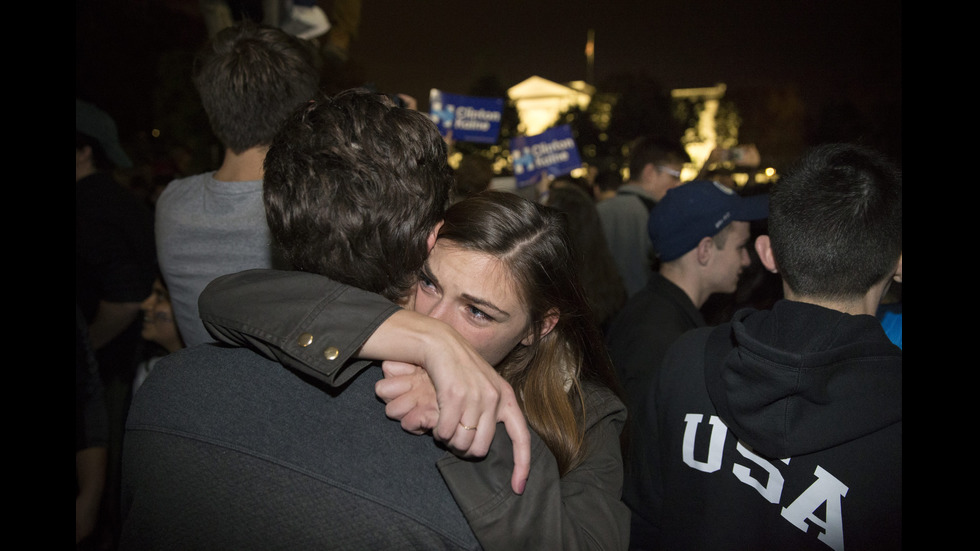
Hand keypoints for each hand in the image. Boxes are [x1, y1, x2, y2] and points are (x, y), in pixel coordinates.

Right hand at [362, 310, 530, 493]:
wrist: (440, 344)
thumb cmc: (460, 370)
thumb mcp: (485, 388)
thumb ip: (491, 412)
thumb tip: (485, 444)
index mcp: (506, 398)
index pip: (521, 438)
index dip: (521, 465)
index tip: (517, 488)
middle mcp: (495, 398)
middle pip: (481, 449)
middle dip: (464, 451)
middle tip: (453, 439)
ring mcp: (475, 396)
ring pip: (461, 443)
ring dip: (448, 441)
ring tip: (444, 426)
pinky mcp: (454, 396)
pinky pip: (444, 432)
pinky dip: (437, 432)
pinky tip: (436, 420)